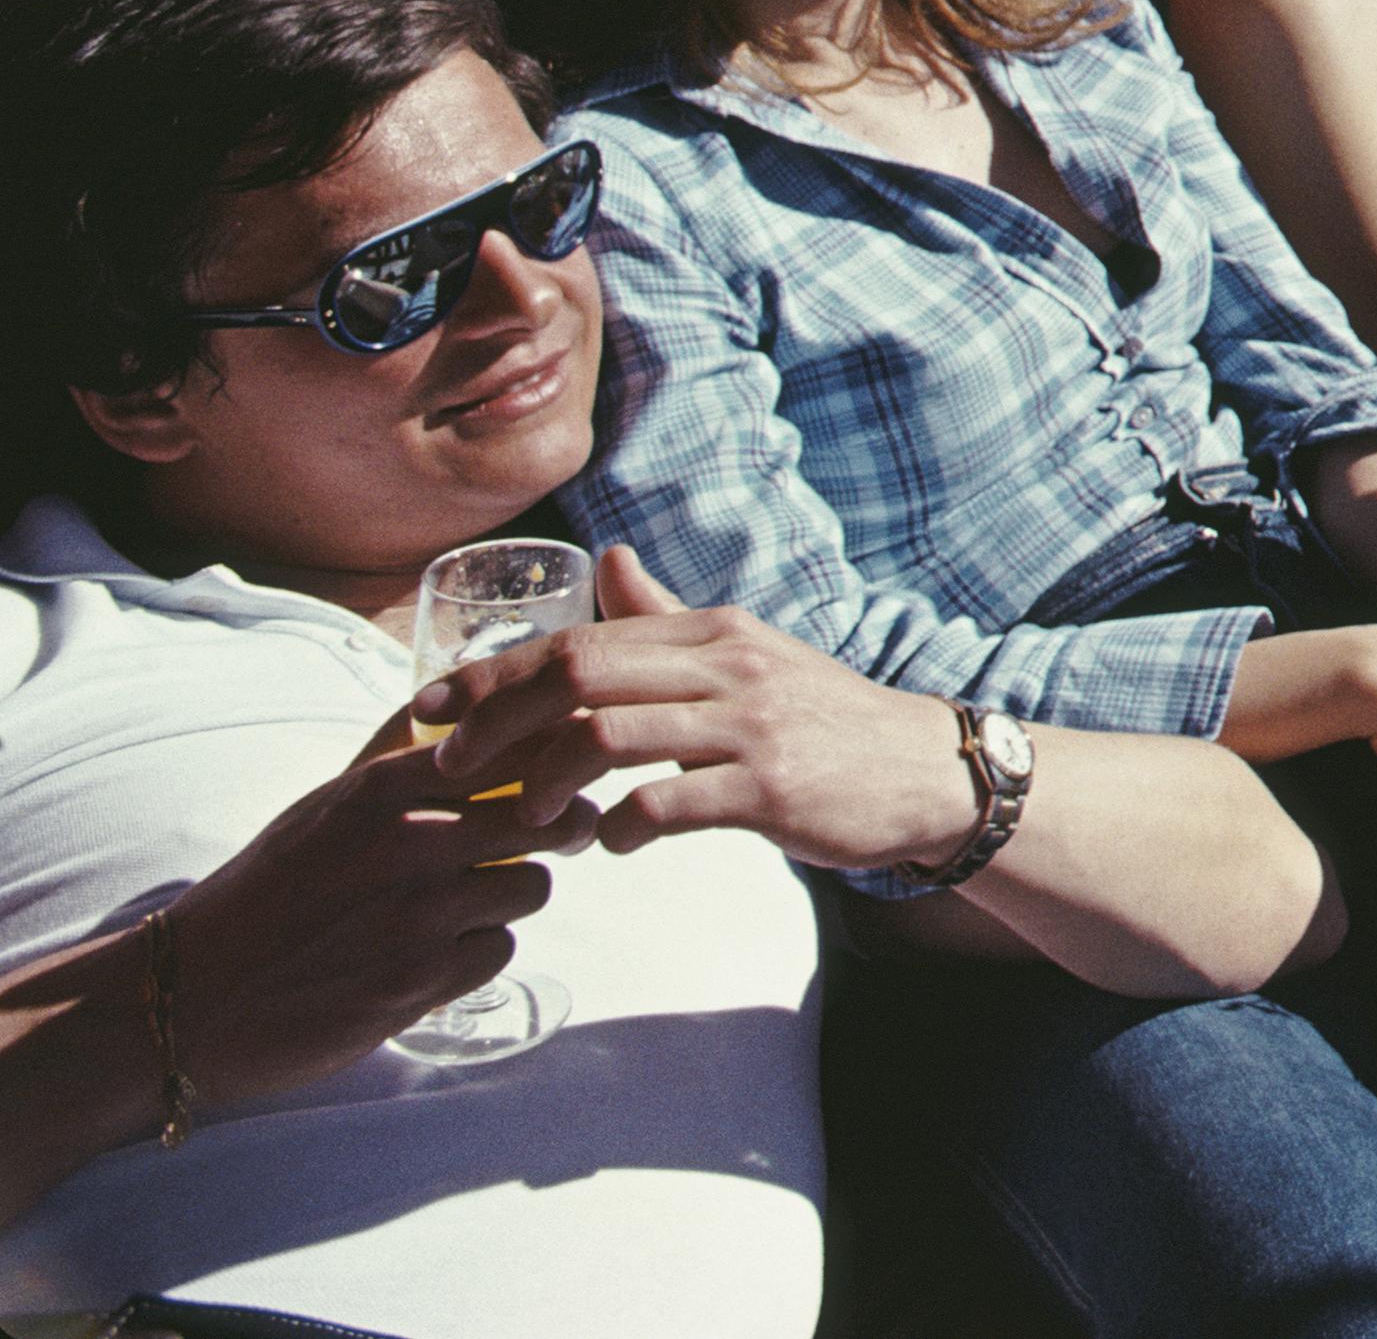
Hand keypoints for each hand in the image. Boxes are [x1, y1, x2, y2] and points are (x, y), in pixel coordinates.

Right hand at [168, 729, 581, 1102]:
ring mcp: (413, 916)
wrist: (190, 996)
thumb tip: (457, 705)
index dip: (553, 757)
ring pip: (532, 886)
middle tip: (547, 836)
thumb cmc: (266, 892)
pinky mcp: (416, 983)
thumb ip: (393, 758)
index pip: (514, 746)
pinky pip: (499, 950)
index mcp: (376, 790)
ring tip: (465, 902)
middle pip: (548, 815)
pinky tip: (435, 953)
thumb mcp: (322, 807)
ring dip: (510, 896)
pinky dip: (478, 952)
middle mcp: (402, 845)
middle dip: (557, 827)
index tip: (560, 769)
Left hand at [428, 550, 977, 878]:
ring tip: (526, 815)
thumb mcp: (748, 656)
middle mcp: (727, 664)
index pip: (577, 639)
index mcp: (710, 631)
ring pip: (608, 736)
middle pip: (577, 675)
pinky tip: (608, 842)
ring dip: (544, 781)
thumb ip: (667, 617)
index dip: (489, 673)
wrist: (924, 770)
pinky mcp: (771, 788)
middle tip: (447, 767)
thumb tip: (606, 560)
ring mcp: (750, 725)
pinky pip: (665, 804)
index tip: (425, 707)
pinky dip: (617, 828)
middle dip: (493, 720)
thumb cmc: (823, 718)